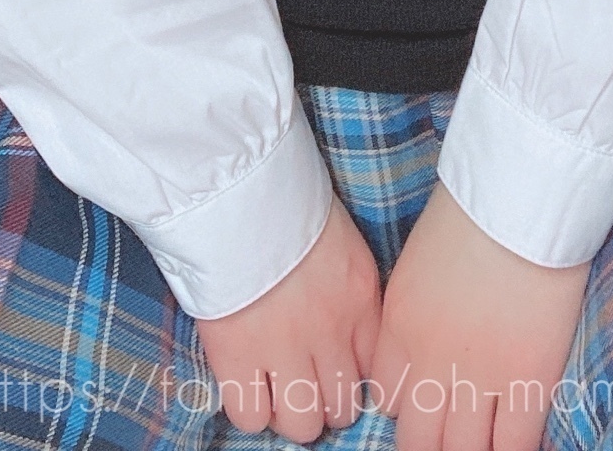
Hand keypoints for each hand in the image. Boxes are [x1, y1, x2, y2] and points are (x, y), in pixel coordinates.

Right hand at [195, 192, 382, 442]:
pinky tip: (246, 385)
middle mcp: (330, 333)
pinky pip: (251, 416)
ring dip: (290, 413)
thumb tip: (349, 332)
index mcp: (359, 302)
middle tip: (304, 384)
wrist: (242, 187)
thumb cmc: (290, 204)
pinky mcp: (237, 355)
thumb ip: (353, 294)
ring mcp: (284, 349)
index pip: (375, 374)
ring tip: (274, 389)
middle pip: (341, 409)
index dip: (353, 381)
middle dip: (324, 403)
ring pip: (302, 423)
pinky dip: (250, 409)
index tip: (335, 373)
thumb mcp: (343, 244)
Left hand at [368, 181, 587, 450]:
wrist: (519, 197)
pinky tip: (516, 442)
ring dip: (470, 450)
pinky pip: (515, 444)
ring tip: (482, 440)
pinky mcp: (528, 379)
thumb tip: (428, 338)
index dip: (408, 404)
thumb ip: (417, 309)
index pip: (387, 398)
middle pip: (418, 439)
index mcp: (399, 327)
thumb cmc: (473, 211)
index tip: (426, 399)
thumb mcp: (420, 261)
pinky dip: (514, 450)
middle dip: (432, 443)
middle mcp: (430, 362)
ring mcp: (479, 377)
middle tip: (450, 434)